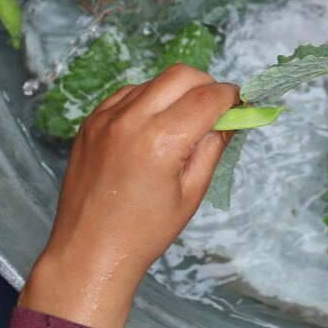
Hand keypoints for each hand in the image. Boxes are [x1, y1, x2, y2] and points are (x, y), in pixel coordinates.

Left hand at [19, 65, 238, 327]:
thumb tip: (235, 115)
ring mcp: (106, 118)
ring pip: (155, 80)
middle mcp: (131, 120)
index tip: (240, 103)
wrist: (87, 253)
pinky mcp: (90, 121)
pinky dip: (147, 101)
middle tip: (212, 110)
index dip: (231, 96)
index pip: (208, 97)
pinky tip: (149, 127)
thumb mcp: (192, 192)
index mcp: (161, 142)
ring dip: (175, 92)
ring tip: (177, 123)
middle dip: (206, 85)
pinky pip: (129, 93)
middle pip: (182, 75)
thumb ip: (215, 146)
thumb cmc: (144, 232)